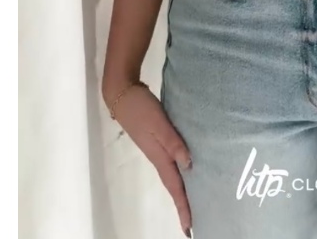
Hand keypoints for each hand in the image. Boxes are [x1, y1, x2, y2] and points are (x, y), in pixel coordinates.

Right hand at [111, 84, 192, 235]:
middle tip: (193, 222)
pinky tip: (186, 167)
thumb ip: (173, 142)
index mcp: (159, 156)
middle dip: (182, 203)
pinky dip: (179, 169)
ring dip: (181, 189)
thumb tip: (189, 165)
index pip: (174, 186)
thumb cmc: (140, 108)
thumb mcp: (158, 123)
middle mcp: (158, 155)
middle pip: (173, 184)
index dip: (182, 205)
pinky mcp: (157, 137)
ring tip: (193, 200)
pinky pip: (171, 159)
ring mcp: (156, 147)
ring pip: (172, 173)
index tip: (190, 228)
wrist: (123, 93)